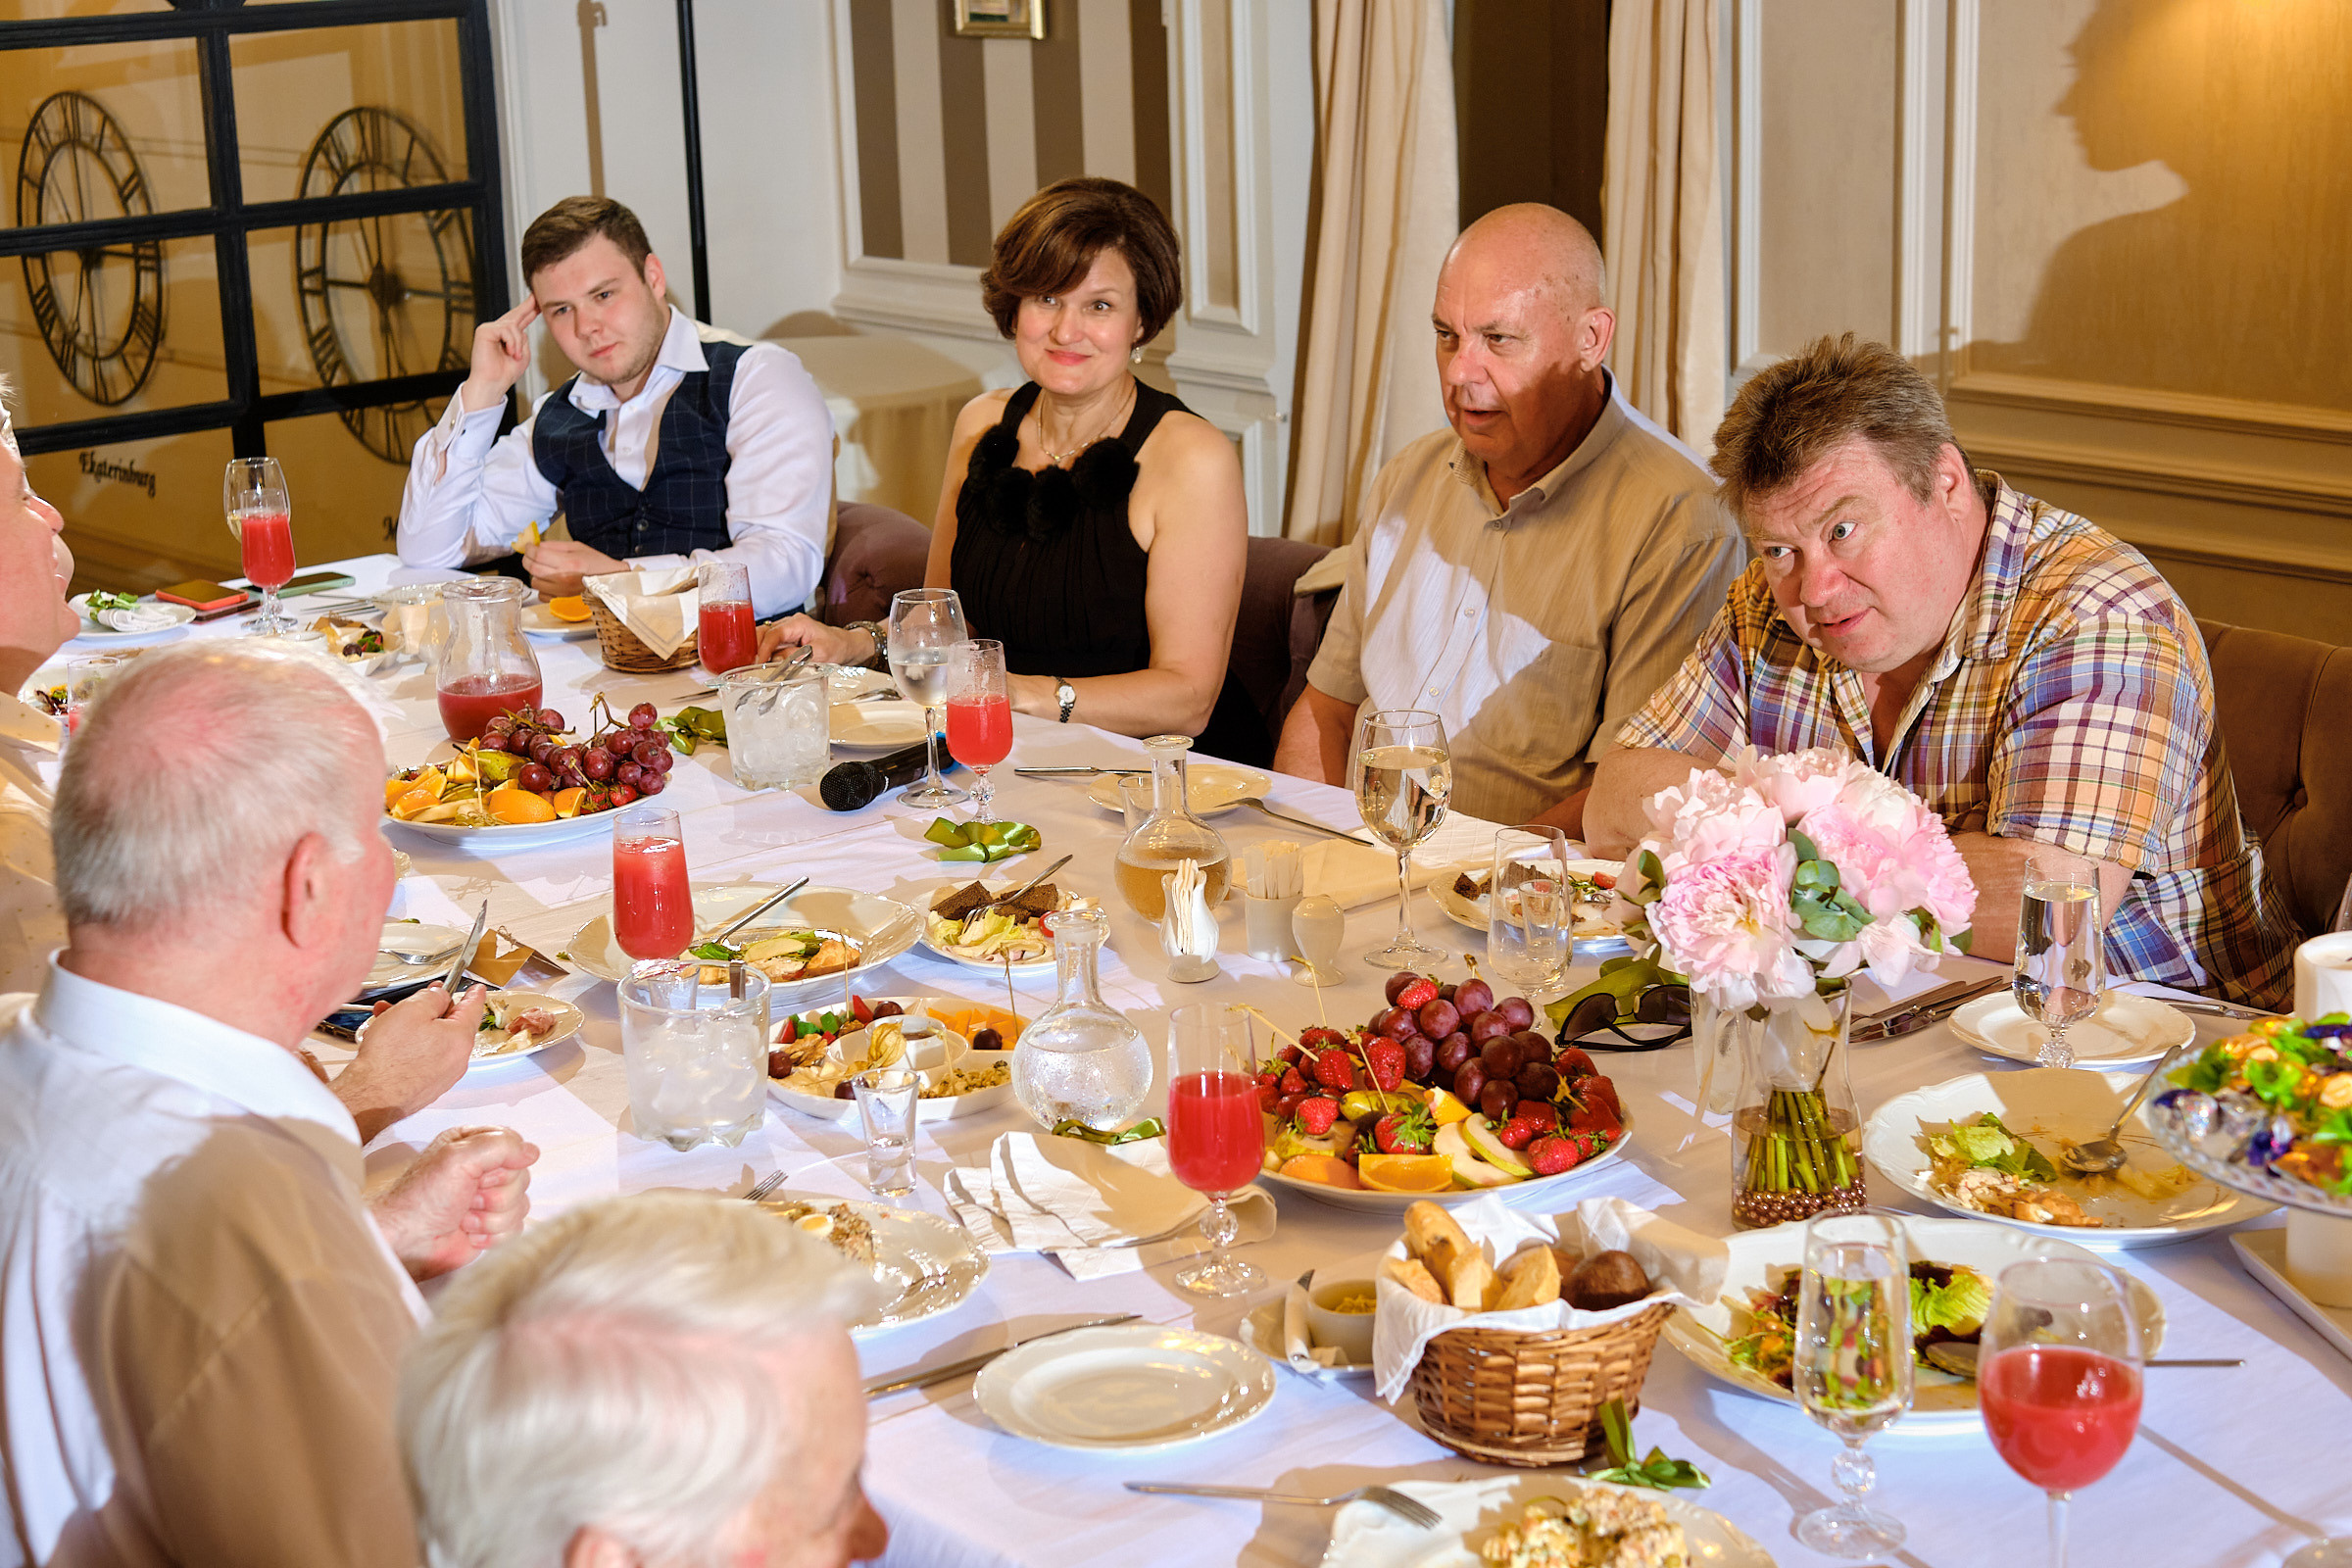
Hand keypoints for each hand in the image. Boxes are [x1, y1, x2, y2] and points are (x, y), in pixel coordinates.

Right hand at [332, 982, 487, 1143]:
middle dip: (430, 1009)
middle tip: (419, 998)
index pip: (474, 1008)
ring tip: (389, 1017)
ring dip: (414, 1026)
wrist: (371, 1095)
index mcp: (460, 1038)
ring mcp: (443, 1075)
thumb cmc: (390, 1057)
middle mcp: (457, 1059)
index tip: (477, 989)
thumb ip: (432, 997)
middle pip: (450, 1024)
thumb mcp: (412, 1010)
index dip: (474, 994)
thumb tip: (439, 996)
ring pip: (432, 1040)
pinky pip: (423, 1057)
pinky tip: (389, 1039)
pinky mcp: (427, 1086)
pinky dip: (410, 1045)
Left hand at [370, 1125, 537, 1280]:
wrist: (407, 1241)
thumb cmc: (423, 1197)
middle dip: (495, 1194)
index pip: (515, 1146)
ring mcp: (488, 1200)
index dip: (504, 1164)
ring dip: (491, 1217)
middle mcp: (483, 1171)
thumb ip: (500, 1145)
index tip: (481, 1174)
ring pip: (520, 1205)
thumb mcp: (458, 1157)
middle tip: (468, 1197)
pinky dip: (492, 1235)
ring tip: (463, 1218)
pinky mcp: (491, 1227)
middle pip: (522, 1178)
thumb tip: (532, 1152)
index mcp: (474, 1145)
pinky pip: (515, 1229)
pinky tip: (469, 1233)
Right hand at [459, 298, 539, 412]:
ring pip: (513, 326)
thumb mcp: (523, 355)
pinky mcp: (484, 331)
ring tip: (515, 356)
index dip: (530, 310)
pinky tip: (510, 352)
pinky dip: (512, 342)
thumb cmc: (505, 373)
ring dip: (518, 344)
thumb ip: (523, 340)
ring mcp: (490, 329)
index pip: (520, 320)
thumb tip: (521, 329)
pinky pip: (506, 330)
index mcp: (508, 337)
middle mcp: (498, 330)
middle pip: (515, 314)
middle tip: (537, 296)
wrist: (493, 384)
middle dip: (527, 306)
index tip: (538, 302)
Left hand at [522, 539, 626, 597]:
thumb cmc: (597, 565)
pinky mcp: (562, 601)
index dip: (529, 549)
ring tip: (544, 570)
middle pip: (532, 568)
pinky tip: (550, 582)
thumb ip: (555, 546)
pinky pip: (542, 595)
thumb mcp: (578, 547)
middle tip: (530, 555)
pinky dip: (542, 588)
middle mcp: (564, 579)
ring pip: (534, 582)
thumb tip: (537, 546)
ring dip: (535, 574)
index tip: (529, 547)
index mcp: (569, 562)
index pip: (538, 555)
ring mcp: (562, 592)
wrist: (611, 582)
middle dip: (527, 559)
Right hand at [755, 614, 869, 666]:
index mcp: (798, 623)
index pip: (774, 634)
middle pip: (764, 632)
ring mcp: (786, 629)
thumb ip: (797, 656)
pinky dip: (763, 652)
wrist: (844, 645)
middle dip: (754, 647)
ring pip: (763, 636)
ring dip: (756, 650)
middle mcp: (789, 623)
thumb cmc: (836, 647)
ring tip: (752, 665)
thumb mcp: (820, 654)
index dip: (764, 648)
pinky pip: (769, 642)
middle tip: (749, 665)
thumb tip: (776, 660)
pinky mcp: (785, 638)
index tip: (759, 662)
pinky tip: (759, 662)